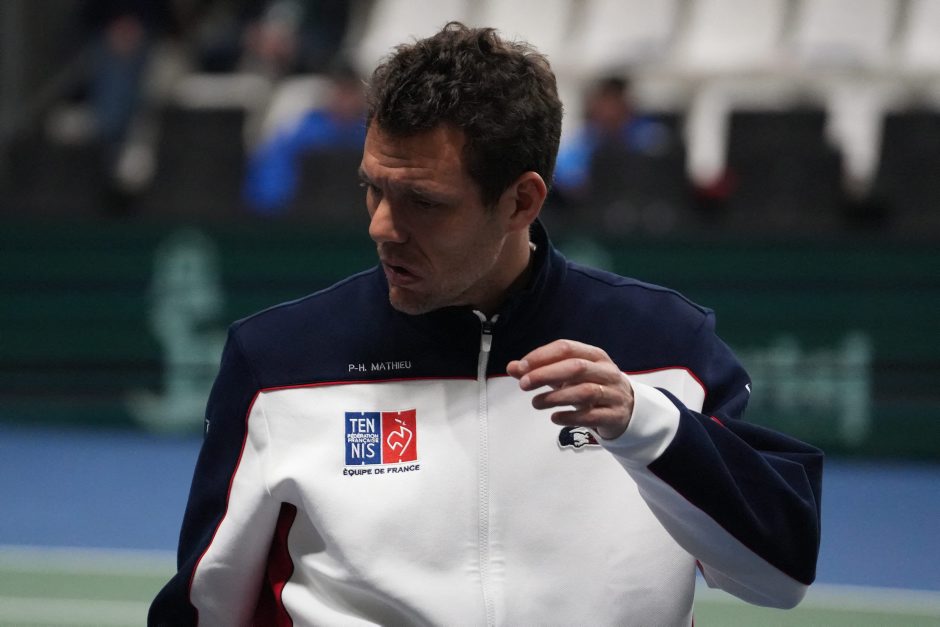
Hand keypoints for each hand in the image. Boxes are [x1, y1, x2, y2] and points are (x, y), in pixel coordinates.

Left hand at [507, 339, 634, 439]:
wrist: (628, 409)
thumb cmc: (594, 386)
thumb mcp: (569, 375)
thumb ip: (541, 370)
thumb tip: (513, 367)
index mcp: (595, 355)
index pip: (567, 348)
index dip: (542, 356)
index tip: (521, 367)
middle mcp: (605, 372)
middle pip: (576, 367)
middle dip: (547, 374)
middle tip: (524, 384)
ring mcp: (612, 393)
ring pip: (585, 391)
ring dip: (555, 397)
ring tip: (536, 403)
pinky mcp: (614, 415)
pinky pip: (592, 416)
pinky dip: (571, 417)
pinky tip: (554, 418)